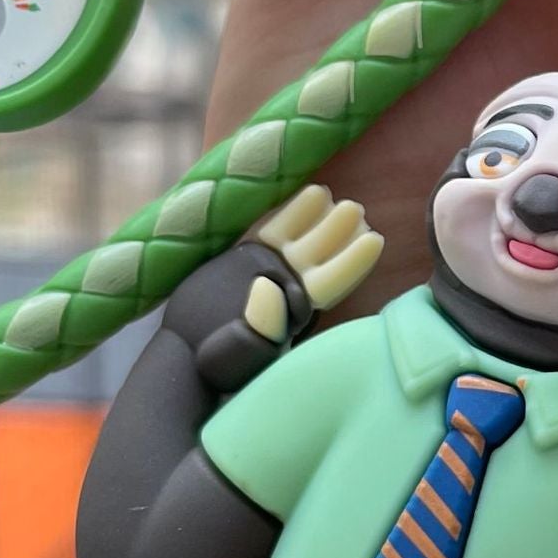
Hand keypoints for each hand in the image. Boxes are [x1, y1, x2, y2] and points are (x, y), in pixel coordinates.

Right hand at [158, 185, 378, 391]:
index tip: (375, 240)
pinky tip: (303, 195)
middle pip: (320, 254)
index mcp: (296, 310)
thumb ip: (259, 326)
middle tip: (355, 208)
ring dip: (314, 216)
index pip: (331, 282)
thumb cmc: (216, 364)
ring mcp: (269, 270)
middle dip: (338, 231)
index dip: (353, 262)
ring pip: (299, 239)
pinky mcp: (247, 257)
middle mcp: (288, 287)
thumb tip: (272, 289)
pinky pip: (273, 230)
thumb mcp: (237, 353)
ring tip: (326, 194)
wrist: (183, 356)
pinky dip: (287, 213)